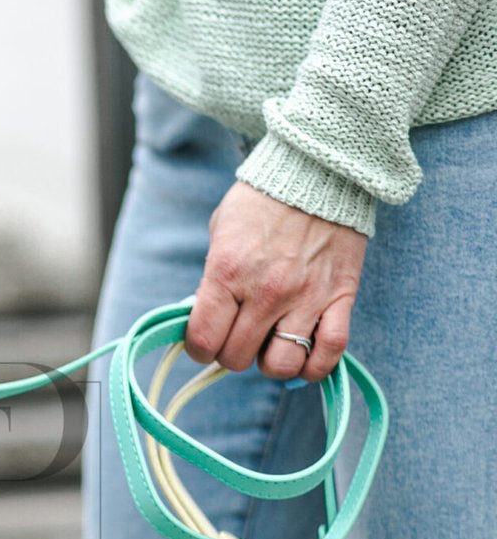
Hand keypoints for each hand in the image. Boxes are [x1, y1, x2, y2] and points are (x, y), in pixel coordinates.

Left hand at [187, 182, 367, 381]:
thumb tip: (206, 320)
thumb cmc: (261, 202)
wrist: (318, 173)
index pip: (203, 340)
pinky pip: (330, 352)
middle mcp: (265, 292)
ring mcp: (306, 297)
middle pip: (236, 358)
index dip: (198, 348)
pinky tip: (304, 355)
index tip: (203, 341)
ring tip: (269, 345)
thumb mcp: (220, 235)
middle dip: (230, 353)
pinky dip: (315, 365)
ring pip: (281, 365)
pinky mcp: (340, 297)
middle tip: (237, 336)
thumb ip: (212, 281)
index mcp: (226, 273)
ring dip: (270, 363)